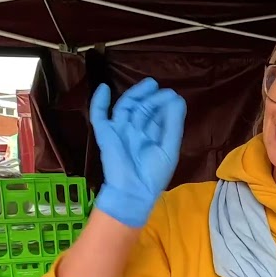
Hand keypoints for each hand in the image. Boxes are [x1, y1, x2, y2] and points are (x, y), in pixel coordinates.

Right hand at [90, 77, 186, 227]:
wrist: (133, 192)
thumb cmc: (153, 174)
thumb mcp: (169, 149)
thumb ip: (173, 124)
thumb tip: (176, 98)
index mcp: (152, 137)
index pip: (157, 115)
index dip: (164, 104)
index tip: (172, 96)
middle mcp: (136, 131)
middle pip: (142, 108)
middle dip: (151, 97)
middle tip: (159, 89)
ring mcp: (120, 131)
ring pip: (125, 107)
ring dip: (135, 94)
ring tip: (148, 84)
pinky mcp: (106, 134)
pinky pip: (99, 116)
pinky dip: (99, 102)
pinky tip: (104, 88)